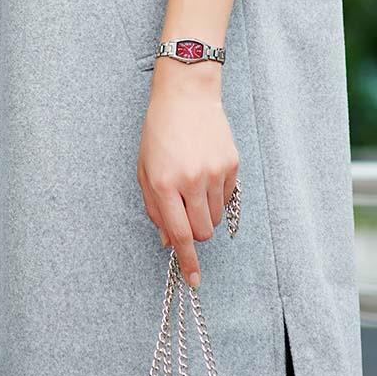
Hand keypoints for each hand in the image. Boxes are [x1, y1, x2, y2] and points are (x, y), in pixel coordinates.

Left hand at [137, 57, 238, 288]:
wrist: (186, 95)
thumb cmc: (159, 131)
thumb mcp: (144, 168)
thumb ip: (154, 207)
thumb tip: (168, 240)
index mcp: (164, 183)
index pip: (179, 234)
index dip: (187, 261)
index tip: (193, 279)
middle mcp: (191, 180)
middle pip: (203, 232)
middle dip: (195, 232)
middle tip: (186, 212)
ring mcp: (214, 172)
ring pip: (216, 217)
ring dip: (205, 212)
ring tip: (194, 185)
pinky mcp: (232, 164)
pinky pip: (228, 198)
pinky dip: (217, 195)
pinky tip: (206, 172)